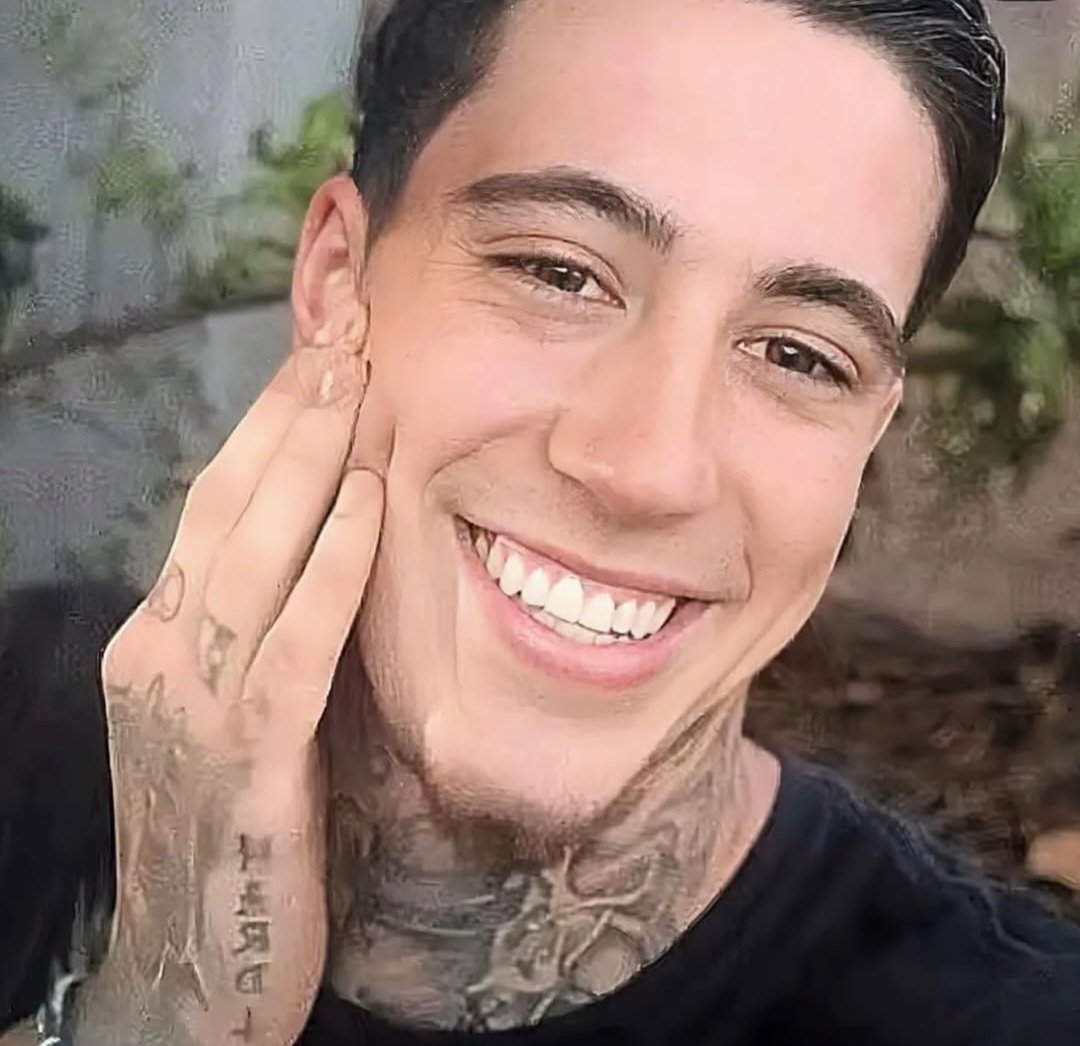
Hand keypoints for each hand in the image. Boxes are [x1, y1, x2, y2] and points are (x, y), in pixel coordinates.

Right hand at [78, 334, 387, 1045]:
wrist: (190, 967)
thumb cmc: (228, 827)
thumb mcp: (234, 710)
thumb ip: (262, 630)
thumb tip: (321, 538)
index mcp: (158, 636)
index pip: (215, 501)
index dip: (268, 419)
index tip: (322, 348)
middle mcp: (160, 653)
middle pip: (227, 503)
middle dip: (288, 408)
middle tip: (345, 324)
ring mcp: (193, 706)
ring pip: (252, 553)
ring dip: (310, 457)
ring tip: (356, 375)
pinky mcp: (245, 765)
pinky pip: (294, 645)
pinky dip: (331, 565)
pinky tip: (370, 499)